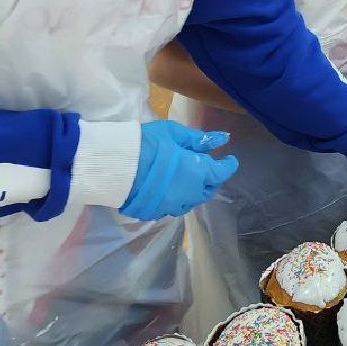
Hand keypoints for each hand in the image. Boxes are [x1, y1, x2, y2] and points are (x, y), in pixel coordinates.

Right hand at [121, 121, 237, 220]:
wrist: (117, 166)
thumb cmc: (148, 144)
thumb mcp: (174, 133)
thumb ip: (199, 139)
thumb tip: (222, 138)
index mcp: (198, 173)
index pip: (222, 172)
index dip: (228, 165)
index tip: (229, 159)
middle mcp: (190, 194)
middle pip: (208, 190)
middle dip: (212, 179)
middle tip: (208, 167)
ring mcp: (172, 206)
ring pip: (191, 201)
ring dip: (195, 191)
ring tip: (189, 179)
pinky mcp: (155, 212)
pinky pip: (172, 207)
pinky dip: (176, 198)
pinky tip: (170, 189)